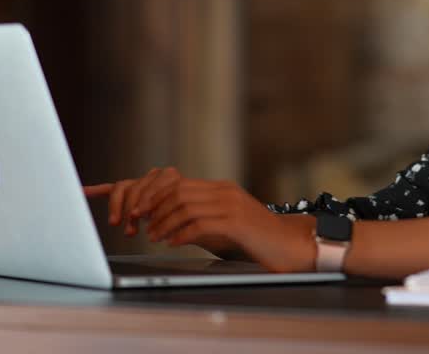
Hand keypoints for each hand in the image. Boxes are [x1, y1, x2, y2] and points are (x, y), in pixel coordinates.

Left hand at [83, 167, 316, 272]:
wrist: (290, 247)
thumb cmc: (255, 241)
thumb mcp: (222, 226)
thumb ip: (198, 220)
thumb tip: (166, 226)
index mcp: (219, 189)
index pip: (176, 183)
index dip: (153, 196)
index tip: (138, 211)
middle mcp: (224, 191)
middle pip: (176, 189)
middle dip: (153, 207)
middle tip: (140, 224)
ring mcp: (231, 205)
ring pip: (184, 205)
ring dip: (163, 222)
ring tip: (154, 236)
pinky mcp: (237, 222)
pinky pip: (200, 222)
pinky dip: (180, 233)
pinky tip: (172, 243)